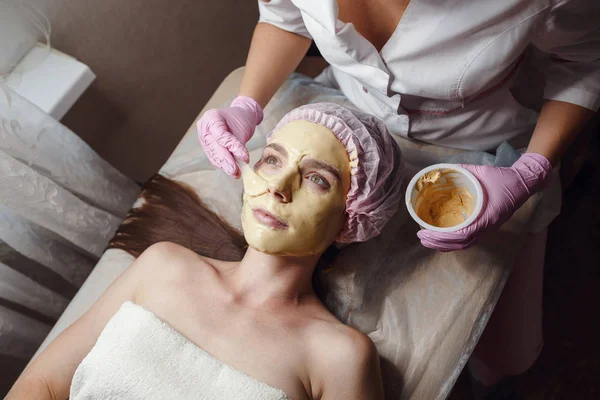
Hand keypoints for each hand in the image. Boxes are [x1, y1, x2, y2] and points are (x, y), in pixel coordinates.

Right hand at [197, 96, 262, 177]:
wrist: (239, 116)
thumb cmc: (242, 119)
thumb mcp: (243, 128)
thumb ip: (238, 144)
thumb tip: (240, 161)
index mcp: (211, 117)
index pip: (221, 136)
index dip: (233, 148)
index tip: (245, 158)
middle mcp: (204, 127)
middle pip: (214, 147)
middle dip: (227, 161)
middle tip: (236, 171)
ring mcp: (203, 137)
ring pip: (213, 155)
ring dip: (225, 166)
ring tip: (236, 173)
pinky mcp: (206, 147)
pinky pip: (214, 157)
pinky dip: (223, 165)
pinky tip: (232, 171)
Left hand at [417, 153, 552, 250]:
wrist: (524, 183)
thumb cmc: (504, 178)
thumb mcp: (482, 171)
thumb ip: (462, 171)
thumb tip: (442, 169)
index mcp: (487, 217)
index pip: (462, 234)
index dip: (442, 237)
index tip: (425, 232)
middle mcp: (488, 227)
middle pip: (460, 243)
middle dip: (439, 243)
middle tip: (421, 237)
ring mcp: (489, 229)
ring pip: (465, 244)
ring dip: (445, 245)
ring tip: (428, 240)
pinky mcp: (488, 227)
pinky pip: (469, 240)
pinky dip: (454, 243)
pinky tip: (444, 239)